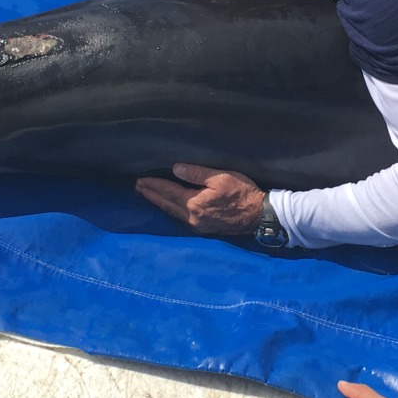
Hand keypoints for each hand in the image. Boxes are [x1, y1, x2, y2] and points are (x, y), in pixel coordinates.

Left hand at [134, 163, 265, 234]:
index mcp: (194, 203)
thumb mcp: (220, 177)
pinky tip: (169, 207)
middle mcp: (192, 217)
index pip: (168, 192)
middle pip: (167, 205)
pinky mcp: (205, 229)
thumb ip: (196, 173)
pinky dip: (171, 211)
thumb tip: (175, 169)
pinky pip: (181, 219)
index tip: (141, 180)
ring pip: (173, 213)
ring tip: (149, 196)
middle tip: (138, 188)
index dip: (154, 185)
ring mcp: (198, 226)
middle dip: (152, 196)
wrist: (259, 215)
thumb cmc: (242, 193)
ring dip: (160, 204)